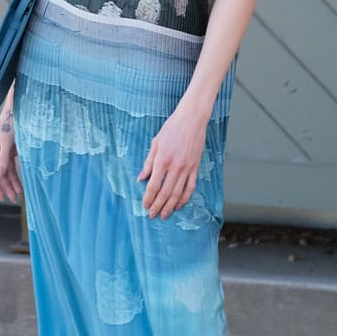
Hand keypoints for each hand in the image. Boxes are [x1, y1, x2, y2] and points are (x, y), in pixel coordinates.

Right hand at [0, 95, 22, 203]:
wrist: (19, 108)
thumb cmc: (11, 121)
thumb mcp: (7, 141)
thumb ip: (3, 159)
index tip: (2, 197)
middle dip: (5, 187)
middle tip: (12, 199)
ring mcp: (3, 152)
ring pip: (6, 172)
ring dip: (11, 183)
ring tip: (18, 195)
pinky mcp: (11, 150)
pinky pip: (12, 166)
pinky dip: (16, 175)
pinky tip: (21, 184)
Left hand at [137, 100, 208, 218]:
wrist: (192, 119)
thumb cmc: (171, 128)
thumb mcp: (155, 143)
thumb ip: (148, 163)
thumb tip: (141, 179)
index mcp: (162, 159)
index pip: (153, 185)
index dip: (148, 198)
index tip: (145, 205)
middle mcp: (175, 166)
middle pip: (165, 192)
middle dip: (158, 206)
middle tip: (152, 215)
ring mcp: (187, 168)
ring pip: (177, 193)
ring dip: (170, 206)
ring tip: (164, 215)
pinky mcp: (195, 167)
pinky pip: (190, 187)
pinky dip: (184, 198)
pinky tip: (179, 205)